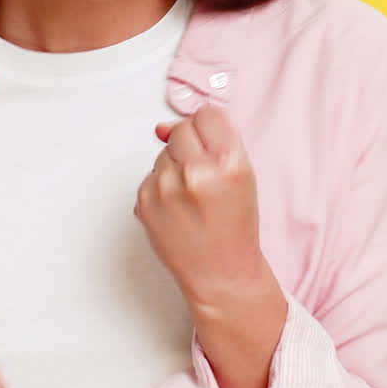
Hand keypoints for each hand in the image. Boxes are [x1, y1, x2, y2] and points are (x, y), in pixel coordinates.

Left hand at [134, 104, 267, 321]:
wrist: (220, 272)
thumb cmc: (234, 226)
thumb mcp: (242, 176)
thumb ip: (211, 141)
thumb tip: (162, 128)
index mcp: (228, 162)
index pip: (207, 115)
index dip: (210, 128)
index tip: (213, 143)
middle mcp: (195, 172)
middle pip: (181, 129)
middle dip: (190, 145)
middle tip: (204, 173)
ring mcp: (165, 187)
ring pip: (163, 152)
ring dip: (174, 166)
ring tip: (192, 195)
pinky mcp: (144, 202)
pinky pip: (150, 175)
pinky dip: (161, 186)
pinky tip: (178, 207)